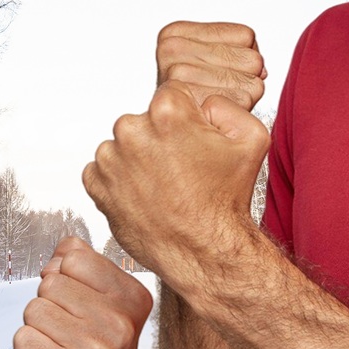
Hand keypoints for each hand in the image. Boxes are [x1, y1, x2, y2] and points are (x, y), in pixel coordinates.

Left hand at [13, 236, 154, 348]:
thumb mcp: (106, 302)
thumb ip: (84, 265)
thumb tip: (60, 252)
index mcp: (133, 299)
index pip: (74, 257)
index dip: (64, 275)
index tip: (76, 300)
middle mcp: (119, 324)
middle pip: (50, 282)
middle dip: (50, 304)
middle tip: (66, 330)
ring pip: (34, 308)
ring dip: (38, 327)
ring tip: (59, 346)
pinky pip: (22, 337)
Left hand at [84, 84, 268, 285]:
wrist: (203, 253)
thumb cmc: (223, 204)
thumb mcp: (252, 140)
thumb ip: (227, 106)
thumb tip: (204, 102)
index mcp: (167, 112)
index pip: (171, 95)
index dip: (187, 118)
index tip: (193, 141)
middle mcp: (132, 130)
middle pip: (145, 120)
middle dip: (161, 138)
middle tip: (182, 168)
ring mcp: (110, 159)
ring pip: (124, 145)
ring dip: (139, 159)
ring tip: (164, 185)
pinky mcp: (96, 184)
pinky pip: (104, 170)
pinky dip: (120, 180)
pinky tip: (145, 194)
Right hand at [155, 21, 265, 112]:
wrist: (168, 140)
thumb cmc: (190, 99)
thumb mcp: (205, 61)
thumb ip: (236, 51)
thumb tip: (261, 69)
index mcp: (174, 34)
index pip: (246, 36)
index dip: (241, 59)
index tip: (220, 72)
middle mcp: (173, 49)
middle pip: (251, 58)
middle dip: (243, 77)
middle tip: (219, 91)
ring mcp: (182, 73)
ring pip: (251, 79)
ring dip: (241, 94)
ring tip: (218, 102)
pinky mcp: (195, 97)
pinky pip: (246, 98)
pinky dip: (239, 108)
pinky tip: (218, 113)